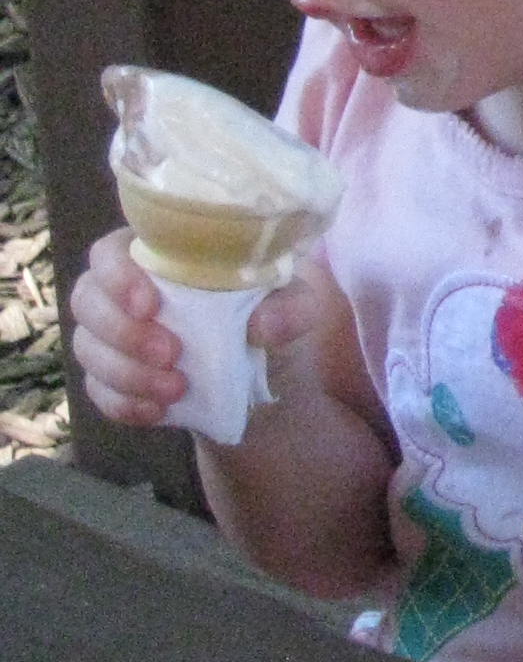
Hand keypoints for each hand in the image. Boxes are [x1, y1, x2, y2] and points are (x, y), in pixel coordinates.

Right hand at [66, 229, 328, 426]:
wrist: (265, 381)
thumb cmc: (273, 318)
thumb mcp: (297, 305)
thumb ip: (291, 306)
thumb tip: (265, 323)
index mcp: (163, 255)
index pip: (112, 250)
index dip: (119, 275)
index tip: (150, 304)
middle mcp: (125, 291)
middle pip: (87, 300)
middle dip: (123, 331)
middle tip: (172, 353)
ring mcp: (112, 336)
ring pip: (88, 349)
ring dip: (127, 373)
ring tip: (178, 389)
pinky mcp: (110, 379)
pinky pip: (97, 391)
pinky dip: (124, 403)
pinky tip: (158, 411)